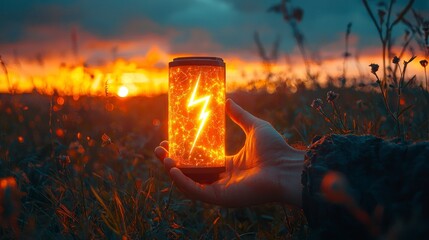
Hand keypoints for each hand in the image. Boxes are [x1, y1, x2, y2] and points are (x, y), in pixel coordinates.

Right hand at [154, 99, 304, 206]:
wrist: (287, 166)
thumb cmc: (275, 149)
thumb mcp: (253, 127)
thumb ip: (239, 115)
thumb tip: (227, 99)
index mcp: (227, 164)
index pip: (199, 160)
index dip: (183, 152)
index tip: (169, 140)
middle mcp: (221, 178)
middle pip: (190, 171)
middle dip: (172, 161)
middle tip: (159, 149)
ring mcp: (220, 189)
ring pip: (189, 182)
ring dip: (173, 171)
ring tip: (162, 156)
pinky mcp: (221, 197)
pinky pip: (196, 191)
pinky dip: (183, 181)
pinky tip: (173, 169)